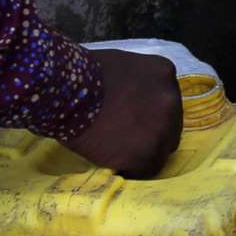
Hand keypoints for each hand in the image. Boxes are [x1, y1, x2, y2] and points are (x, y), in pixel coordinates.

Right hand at [64, 48, 183, 177]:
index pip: (166, 100)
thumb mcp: (121, 65)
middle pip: (170, 126)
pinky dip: (130, 169)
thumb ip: (137, 82)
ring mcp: (161, 129)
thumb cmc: (83, 74)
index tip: (133, 118)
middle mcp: (170, 100)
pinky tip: (112, 161)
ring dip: (142, 152)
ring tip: (116, 151)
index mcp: (164, 73)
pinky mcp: (147, 155)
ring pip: (160, 150)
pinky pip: (144, 170)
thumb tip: (134, 100)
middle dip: (151, 133)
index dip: (150, 113)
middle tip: (126, 138)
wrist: (65, 92)